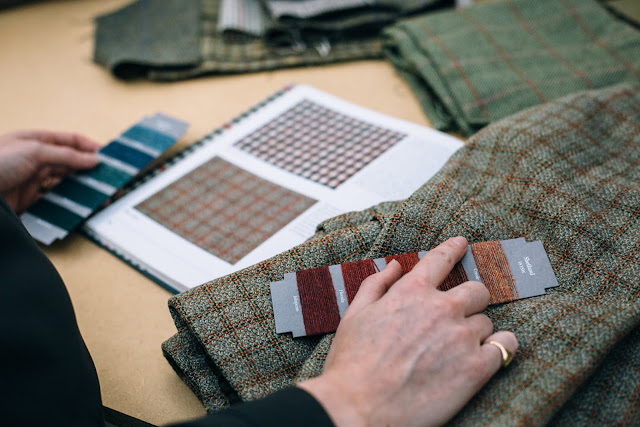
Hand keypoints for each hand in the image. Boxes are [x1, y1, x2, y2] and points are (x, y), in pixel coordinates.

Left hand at [0, 130, 99, 212]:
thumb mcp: (34, 151)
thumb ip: (66, 155)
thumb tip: (92, 159)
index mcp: (37, 141)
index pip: (71, 141)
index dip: (91, 148)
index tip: (110, 158)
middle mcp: (36, 159)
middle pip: (71, 164)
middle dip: (90, 172)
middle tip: (109, 180)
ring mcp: (32, 180)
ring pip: (65, 184)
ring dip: (82, 190)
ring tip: (98, 196)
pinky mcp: (28, 200)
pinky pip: (53, 202)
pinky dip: (66, 206)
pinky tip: (77, 207)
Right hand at [299, 237, 517, 426]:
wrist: (358, 406)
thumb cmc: (352, 363)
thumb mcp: (354, 314)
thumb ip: (376, 284)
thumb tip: (394, 266)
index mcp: (411, 292)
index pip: (440, 260)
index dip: (453, 249)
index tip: (462, 244)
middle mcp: (441, 308)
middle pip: (476, 291)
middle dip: (470, 300)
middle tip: (459, 317)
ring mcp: (461, 337)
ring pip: (487, 321)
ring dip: (477, 331)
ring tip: (459, 349)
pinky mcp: (476, 368)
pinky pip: (505, 347)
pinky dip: (501, 348)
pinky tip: (490, 355)